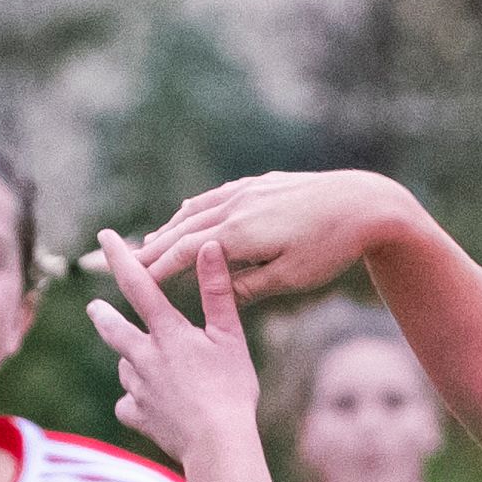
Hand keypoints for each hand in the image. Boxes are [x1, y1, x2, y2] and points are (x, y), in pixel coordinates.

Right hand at [85, 170, 411, 301]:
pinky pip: (213, 199)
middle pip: (180, 231)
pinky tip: (184, 217)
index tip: (130, 283)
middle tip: (116, 263)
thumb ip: (250, 286)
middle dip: (148, 249)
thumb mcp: (291, 277)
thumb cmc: (331, 247)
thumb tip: (217, 296)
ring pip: (194, 212)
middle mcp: (236, 207)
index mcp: (240, 234)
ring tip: (145, 246)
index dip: (154, 269)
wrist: (364, 203)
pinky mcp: (258, 185)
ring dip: (167, 229)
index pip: (184, 253)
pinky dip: (192, 211)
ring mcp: (246, 192)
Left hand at [87, 234, 261, 467]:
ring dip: (132, 363)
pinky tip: (148, 407)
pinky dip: (135, 403)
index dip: (121, 257)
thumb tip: (209, 245)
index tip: (105, 236)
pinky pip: (128, 406)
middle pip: (113, 329)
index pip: (139, 285)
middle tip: (95, 308)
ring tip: (148, 367)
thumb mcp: (230, 338)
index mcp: (168, 334)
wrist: (218, 446)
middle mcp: (145, 358)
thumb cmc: (231, 390)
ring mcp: (139, 389)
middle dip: (103, 316)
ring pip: (125, 369)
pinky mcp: (139, 417)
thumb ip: (217, 292)